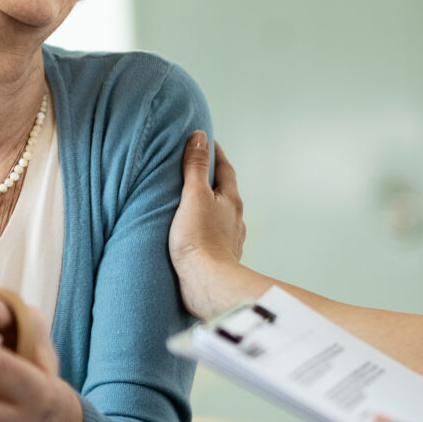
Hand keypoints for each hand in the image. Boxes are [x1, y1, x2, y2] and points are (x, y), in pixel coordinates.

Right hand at [169, 131, 259, 320]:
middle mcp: (234, 218)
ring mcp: (228, 238)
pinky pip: (212, 234)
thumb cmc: (200, 241)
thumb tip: (200, 137)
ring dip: (206, 205)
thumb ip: (196, 167)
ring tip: (188, 200)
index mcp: (231, 200)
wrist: (207, 284)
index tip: (203, 141)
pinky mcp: (219, 257)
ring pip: (219, 214)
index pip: (224, 168)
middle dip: (210, 178)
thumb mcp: (194, 196)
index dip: (214, 153)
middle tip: (193, 168)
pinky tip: (191, 231)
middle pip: (224, 191)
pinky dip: (202, 227)